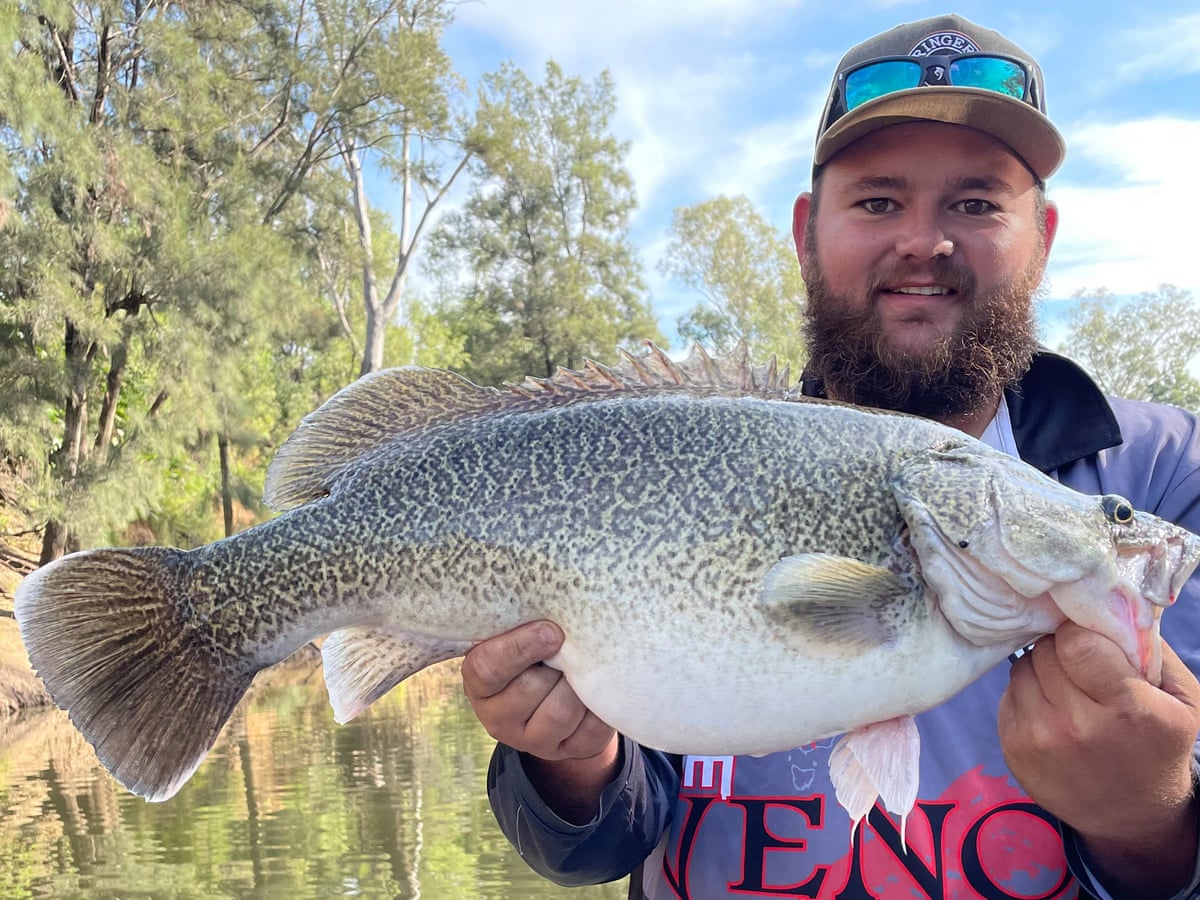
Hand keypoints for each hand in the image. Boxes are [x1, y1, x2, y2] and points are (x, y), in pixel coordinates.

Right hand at [462, 621, 619, 822]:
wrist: (554, 691)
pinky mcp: (567, 751)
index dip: (520, 647)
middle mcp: (498, 720)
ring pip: (562, 712)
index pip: (488, 667)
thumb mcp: (514, 637)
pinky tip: (594, 689)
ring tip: (580, 667)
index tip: (551, 631)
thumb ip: (521, 624)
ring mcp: (532, 741)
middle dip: (555, 664)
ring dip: (577, 684)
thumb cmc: (532, 652)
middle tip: (567, 647)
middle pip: (530, 689)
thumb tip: (551, 605)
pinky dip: (599, 705)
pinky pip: (590, 730)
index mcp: (479, 685)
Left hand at [998, 622, 1199, 894]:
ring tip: (1068, 688)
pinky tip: (1051, 708)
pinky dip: (1027, 692)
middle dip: (1061, 648)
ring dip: (1041, 669)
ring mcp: (1039, 740)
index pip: (1075, 642)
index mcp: (1128, 711)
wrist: (1132, 817)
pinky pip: (1008, 692)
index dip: (1080, 634)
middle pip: (1045, 651)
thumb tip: (1111, 601)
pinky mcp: (1013, 748)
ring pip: (1022, 667)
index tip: (1091, 642)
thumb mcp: (1182, 701)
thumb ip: (1150, 649)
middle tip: (1081, 664)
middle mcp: (1078, 727)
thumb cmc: (1160, 747)